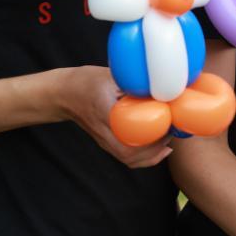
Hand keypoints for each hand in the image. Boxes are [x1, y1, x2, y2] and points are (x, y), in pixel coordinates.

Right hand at [57, 65, 171, 167]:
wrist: (63, 93)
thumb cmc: (86, 81)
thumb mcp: (109, 76)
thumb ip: (131, 81)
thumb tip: (161, 84)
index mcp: (105, 116)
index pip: (127, 139)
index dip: (150, 140)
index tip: (167, 126)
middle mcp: (104, 134)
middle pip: (130, 156)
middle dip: (155, 150)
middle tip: (172, 132)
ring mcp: (104, 141)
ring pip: (129, 159)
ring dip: (151, 156)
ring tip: (168, 140)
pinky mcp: (106, 141)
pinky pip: (125, 156)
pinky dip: (144, 156)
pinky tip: (158, 146)